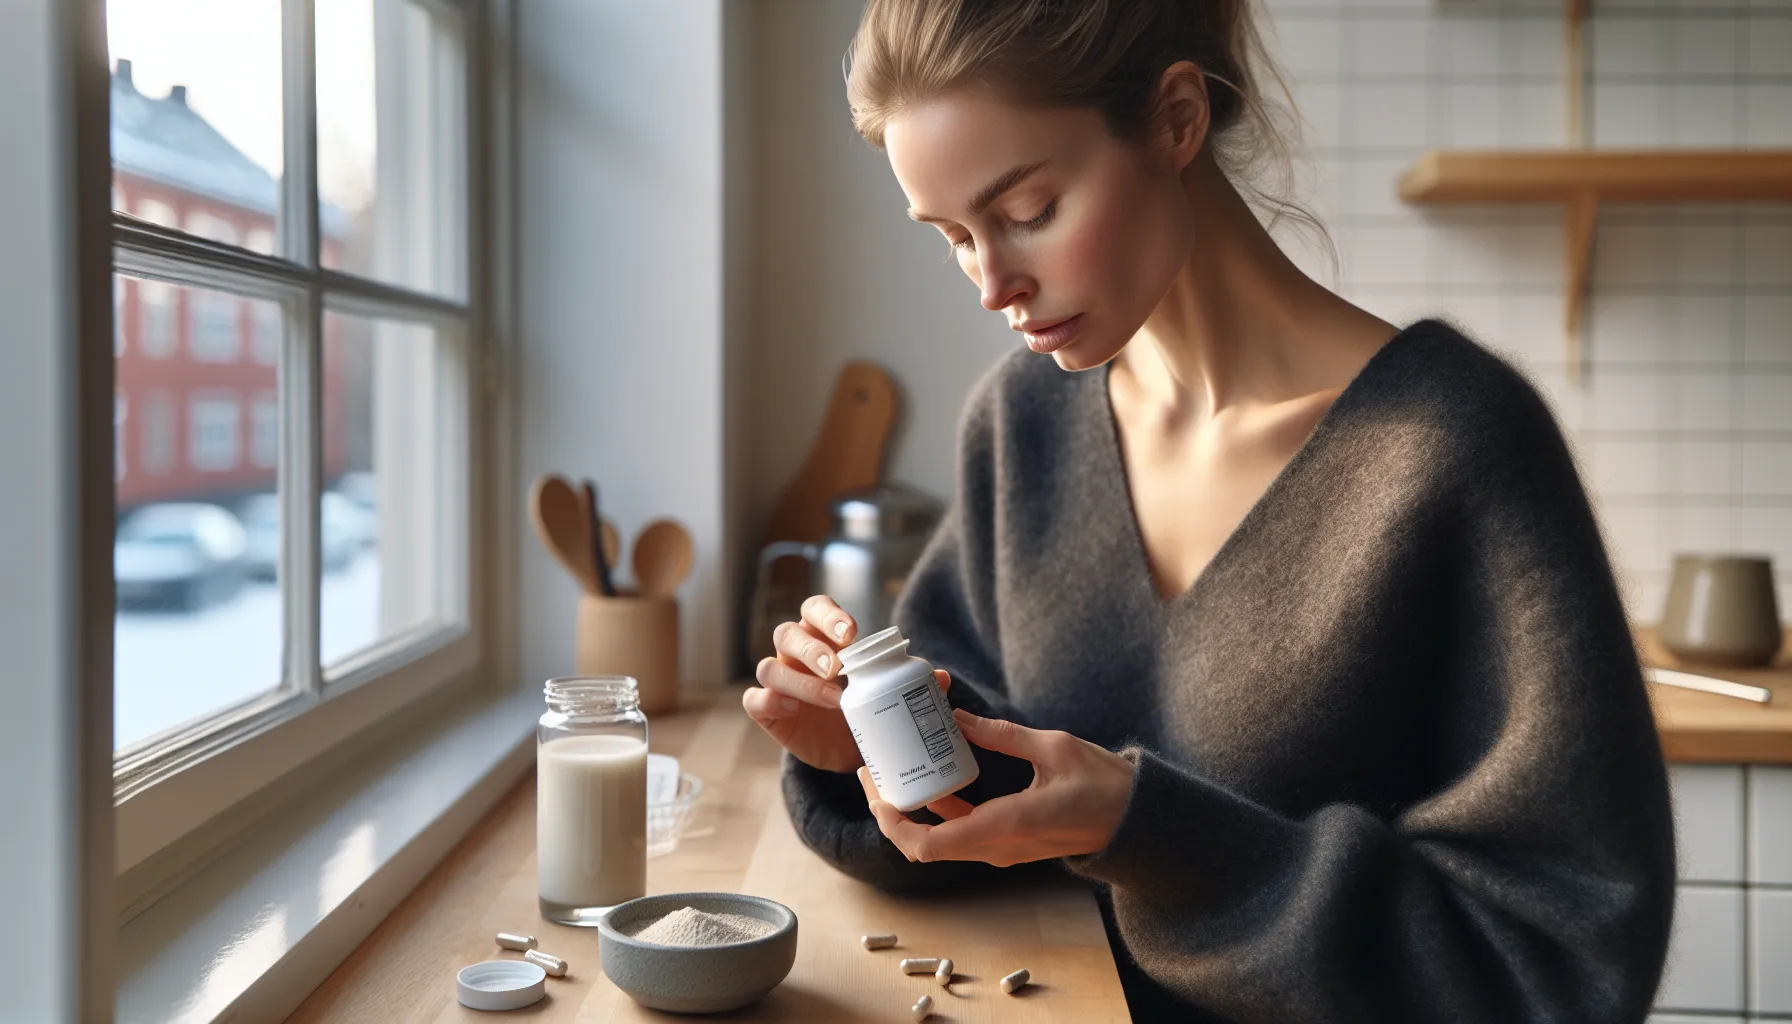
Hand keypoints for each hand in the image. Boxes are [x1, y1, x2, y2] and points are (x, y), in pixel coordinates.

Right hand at [742, 595, 951, 773]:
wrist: (847, 748)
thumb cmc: (866, 706)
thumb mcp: (887, 694)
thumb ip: (909, 682)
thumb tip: (942, 677)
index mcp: (822, 636)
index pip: (816, 609)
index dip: (829, 615)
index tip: (853, 632)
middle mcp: (795, 653)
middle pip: (788, 633)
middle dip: (812, 647)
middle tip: (838, 667)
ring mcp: (778, 680)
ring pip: (769, 666)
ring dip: (799, 679)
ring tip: (832, 697)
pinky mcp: (767, 710)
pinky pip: (755, 698)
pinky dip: (769, 699)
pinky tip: (791, 708)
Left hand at [856, 709, 1133, 866]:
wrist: (1137, 821)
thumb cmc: (1104, 786)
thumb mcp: (1053, 747)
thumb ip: (1000, 735)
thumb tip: (955, 718)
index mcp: (1004, 826)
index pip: (927, 845)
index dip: (891, 821)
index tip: (876, 788)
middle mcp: (996, 847)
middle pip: (923, 845)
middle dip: (891, 810)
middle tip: (875, 770)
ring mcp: (1001, 849)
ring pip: (940, 839)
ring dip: (913, 809)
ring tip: (896, 767)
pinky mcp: (1007, 841)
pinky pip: (961, 832)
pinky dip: (939, 808)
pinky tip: (933, 774)